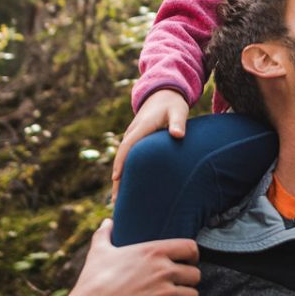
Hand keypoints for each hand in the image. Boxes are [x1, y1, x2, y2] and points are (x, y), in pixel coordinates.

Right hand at [49, 220, 199, 295]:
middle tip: (176, 287)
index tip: (188, 262)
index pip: (190, 248)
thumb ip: (105, 235)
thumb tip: (107, 222)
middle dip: (187, 282)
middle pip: (195, 274)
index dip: (192, 255)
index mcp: (152, 252)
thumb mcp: (98, 254)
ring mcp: (166, 293)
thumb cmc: (93, 284)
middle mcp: (163, 270)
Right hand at [111, 89, 188, 203]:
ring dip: (119, 178)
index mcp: (141, 127)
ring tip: (118, 201)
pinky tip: (127, 186)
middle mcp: (133, 133)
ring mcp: (132, 137)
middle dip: (117, 178)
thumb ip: (178, 122)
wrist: (164, 94)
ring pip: (123, 159)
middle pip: (121, 157)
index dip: (121, 162)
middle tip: (115, 201)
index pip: (128, 146)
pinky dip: (124, 171)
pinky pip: (127, 157)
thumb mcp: (178, 111)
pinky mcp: (135, 140)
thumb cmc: (173, 104)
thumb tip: (178, 135)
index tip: (116, 179)